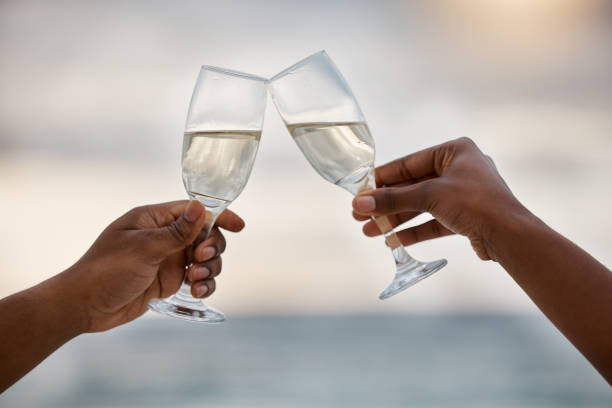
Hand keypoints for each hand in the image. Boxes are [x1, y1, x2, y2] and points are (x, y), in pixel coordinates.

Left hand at [58, 200, 243, 331]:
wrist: (85, 306)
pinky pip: (197, 278)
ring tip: (194, 281)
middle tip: (200, 260)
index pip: (194, 211)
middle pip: (206, 235)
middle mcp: (164, 236)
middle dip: (212, 248)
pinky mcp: (169, 280)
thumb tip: (201, 207)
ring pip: (206, 258)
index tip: (239, 226)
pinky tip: (198, 292)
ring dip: (209, 268)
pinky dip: (204, 284)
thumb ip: (176, 231)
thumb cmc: (106, 270)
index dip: (219, 216)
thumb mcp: (143, 248)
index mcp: (154, 219)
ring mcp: (169, 258)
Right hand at [352, 137, 527, 260]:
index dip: (383, 179)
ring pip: (421, 206)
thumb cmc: (475, 203)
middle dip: (386, 204)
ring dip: (396, 219)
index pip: (409, 164)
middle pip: (413, 187)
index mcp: (454, 151)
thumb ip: (393, 199)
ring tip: (371, 231)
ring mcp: (463, 194)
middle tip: (360, 214)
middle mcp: (459, 169)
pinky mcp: (466, 217)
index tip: (361, 190)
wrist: (510, 235)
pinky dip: (414, 230)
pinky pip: (433, 221)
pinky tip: (394, 240)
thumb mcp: (429, 196)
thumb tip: (360, 203)